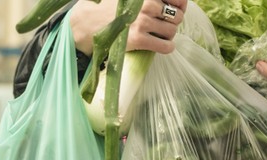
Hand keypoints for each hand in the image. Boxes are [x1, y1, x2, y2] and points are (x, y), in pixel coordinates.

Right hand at [71, 0, 187, 55]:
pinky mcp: (138, 40)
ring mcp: (142, 22)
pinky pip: (166, 46)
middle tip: (165, 24)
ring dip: (169, 34)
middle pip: (177, 16)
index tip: (178, 8)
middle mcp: (146, 4)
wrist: (85, 23)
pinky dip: (167, 47)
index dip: (181, 4)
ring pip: (172, 31)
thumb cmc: (105, 6)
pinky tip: (162, 45)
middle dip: (174, 21)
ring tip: (160, 34)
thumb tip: (166, 1)